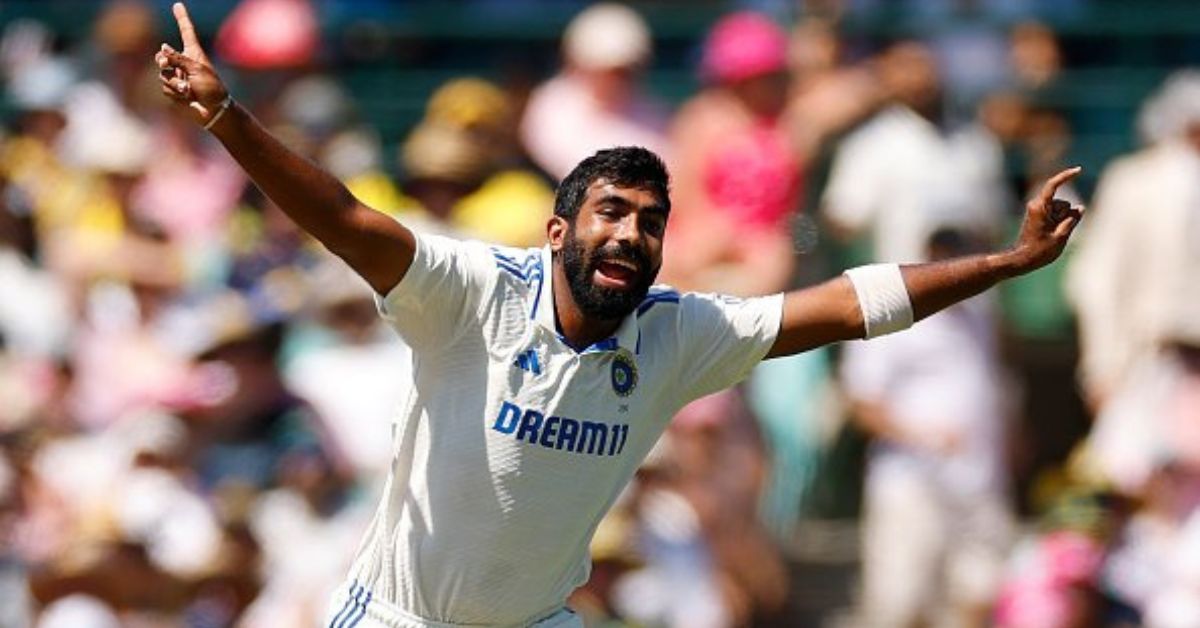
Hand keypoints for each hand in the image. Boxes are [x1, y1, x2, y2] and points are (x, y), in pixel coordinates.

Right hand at [155, 3, 228, 125]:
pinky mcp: (173, 90)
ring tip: (189, 89)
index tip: (178, 5)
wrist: (213, 111)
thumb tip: (162, 48)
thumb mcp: (196, 69)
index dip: (182, 18)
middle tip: (166, 64)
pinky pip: (164, 87)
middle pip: (163, 55)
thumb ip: (178, 58)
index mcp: (194, 54)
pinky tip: (187, 97)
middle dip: (163, 60)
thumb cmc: (211, 88)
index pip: (186, 32)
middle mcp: (183, 64)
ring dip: (175, 82)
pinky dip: (175, 92)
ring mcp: (177, 77)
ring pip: (162, 74)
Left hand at [1010, 166, 1085, 270]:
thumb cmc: (1039, 250)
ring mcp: (1038, 211)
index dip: (1066, 176)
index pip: (1053, 185)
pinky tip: (1052, 234)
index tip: (1078, 170)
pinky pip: (1057, 215)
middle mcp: (1037, 206)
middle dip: (1066, 215)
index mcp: (1039, 207)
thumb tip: (1081, 208)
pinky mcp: (1040, 216)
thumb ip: (1072, 220)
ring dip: (1063, 220)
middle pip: (1063, 203)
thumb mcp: (1061, 236)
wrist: (1022, 260)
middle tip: (1055, 233)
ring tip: (1051, 235)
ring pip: (1062, 210)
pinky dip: (1060, 222)